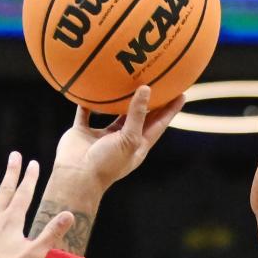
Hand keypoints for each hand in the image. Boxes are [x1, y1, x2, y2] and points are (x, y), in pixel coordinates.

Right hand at [52, 86, 184, 193]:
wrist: (76, 178)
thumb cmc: (106, 163)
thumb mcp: (128, 139)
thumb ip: (137, 114)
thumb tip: (146, 89)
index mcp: (136, 146)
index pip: (158, 124)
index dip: (170, 110)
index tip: (182, 94)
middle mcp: (121, 140)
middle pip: (139, 117)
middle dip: (149, 102)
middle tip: (159, 81)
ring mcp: (102, 137)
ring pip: (114, 114)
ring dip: (121, 100)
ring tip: (129, 80)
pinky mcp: (83, 132)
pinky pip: (85, 113)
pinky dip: (87, 102)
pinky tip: (91, 86)